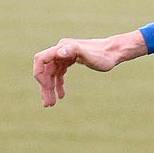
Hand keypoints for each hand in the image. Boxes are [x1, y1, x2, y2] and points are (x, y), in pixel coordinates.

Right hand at [32, 31, 146, 106]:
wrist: (114, 52)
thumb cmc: (104, 55)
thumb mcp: (91, 56)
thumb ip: (75, 51)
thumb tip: (60, 51)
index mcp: (62, 48)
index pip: (41, 60)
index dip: (39, 74)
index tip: (43, 88)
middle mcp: (61, 51)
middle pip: (46, 70)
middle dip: (45, 87)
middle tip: (48, 104)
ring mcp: (64, 55)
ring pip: (52, 73)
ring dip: (50, 88)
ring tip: (52, 104)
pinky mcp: (70, 60)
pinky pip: (59, 73)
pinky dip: (58, 84)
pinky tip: (61, 95)